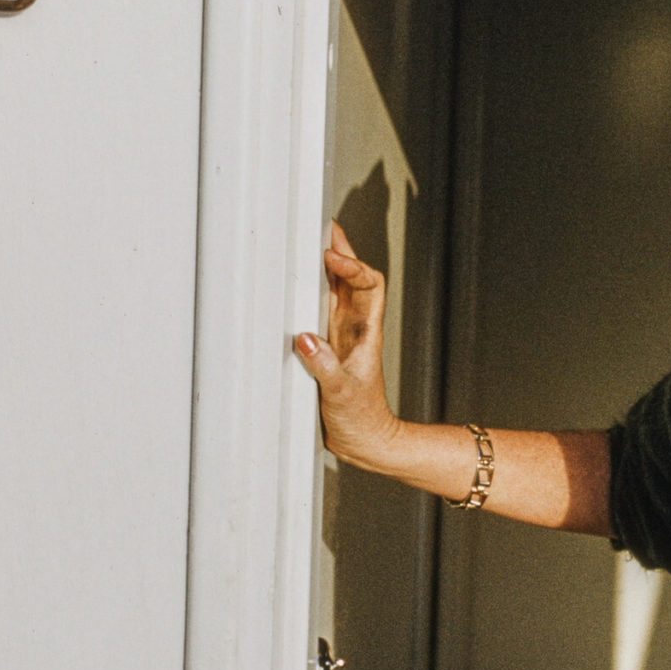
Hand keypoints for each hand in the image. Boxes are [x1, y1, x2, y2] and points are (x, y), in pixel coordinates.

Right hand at [293, 221, 399, 469]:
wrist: (366, 442)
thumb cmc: (362, 421)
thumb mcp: (341, 395)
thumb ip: (324, 367)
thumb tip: (305, 338)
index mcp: (366, 333)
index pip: (369, 284)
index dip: (354, 266)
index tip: (332, 258)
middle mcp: (356, 329)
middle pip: (353, 278)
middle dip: (341, 251)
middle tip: (324, 227)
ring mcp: (342, 336)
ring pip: (337, 290)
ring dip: (328, 266)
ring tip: (314, 241)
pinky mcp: (328, 346)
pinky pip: (321, 309)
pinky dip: (313, 290)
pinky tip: (301, 281)